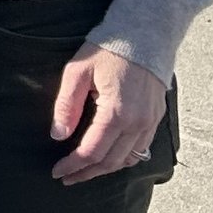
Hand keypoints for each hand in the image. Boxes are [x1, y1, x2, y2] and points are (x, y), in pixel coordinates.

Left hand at [50, 49, 166, 182]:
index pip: (92, 151)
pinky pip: (140, 149)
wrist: (145, 35)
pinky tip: (108, 158)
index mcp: (117, 113)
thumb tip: (58, 135)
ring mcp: (150, 123)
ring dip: (104, 169)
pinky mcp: (156, 119)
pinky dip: (122, 159)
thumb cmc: (108, 50)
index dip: (73, 165)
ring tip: (84, 171)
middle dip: (86, 173)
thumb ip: (66, 105)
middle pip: (109, 161)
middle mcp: (137, 123)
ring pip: (126, 160)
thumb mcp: (78, 72)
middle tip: (66, 177)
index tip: (57, 171)